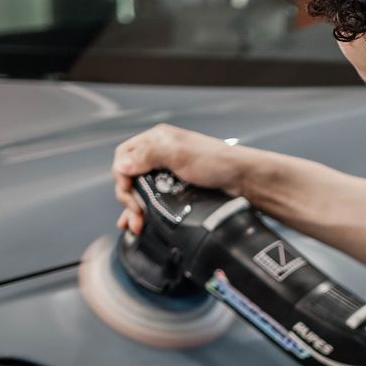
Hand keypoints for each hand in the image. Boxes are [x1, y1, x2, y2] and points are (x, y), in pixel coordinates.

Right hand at [111, 124, 247, 233]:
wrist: (243, 181)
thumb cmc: (218, 162)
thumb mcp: (180, 154)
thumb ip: (149, 156)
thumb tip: (122, 165)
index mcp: (157, 140)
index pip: (124, 155)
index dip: (122, 175)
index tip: (129, 193)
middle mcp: (160, 155)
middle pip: (130, 176)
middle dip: (129, 197)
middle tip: (136, 213)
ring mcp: (167, 174)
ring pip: (140, 191)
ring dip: (134, 209)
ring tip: (135, 225)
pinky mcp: (175, 191)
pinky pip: (152, 201)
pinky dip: (144, 212)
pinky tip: (140, 223)